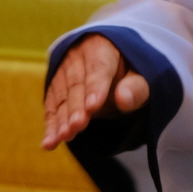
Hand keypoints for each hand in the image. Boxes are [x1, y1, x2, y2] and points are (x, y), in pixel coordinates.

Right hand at [41, 35, 149, 149]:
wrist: (113, 62)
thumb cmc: (132, 71)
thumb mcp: (142, 76)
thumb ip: (136, 87)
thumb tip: (123, 99)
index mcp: (101, 48)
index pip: (98, 69)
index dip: (95, 88)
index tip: (93, 106)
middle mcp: (77, 58)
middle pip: (76, 85)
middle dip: (76, 108)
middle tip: (77, 126)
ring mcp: (63, 73)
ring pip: (61, 98)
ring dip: (61, 120)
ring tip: (63, 137)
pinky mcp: (55, 89)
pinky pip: (52, 108)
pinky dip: (51, 126)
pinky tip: (50, 143)